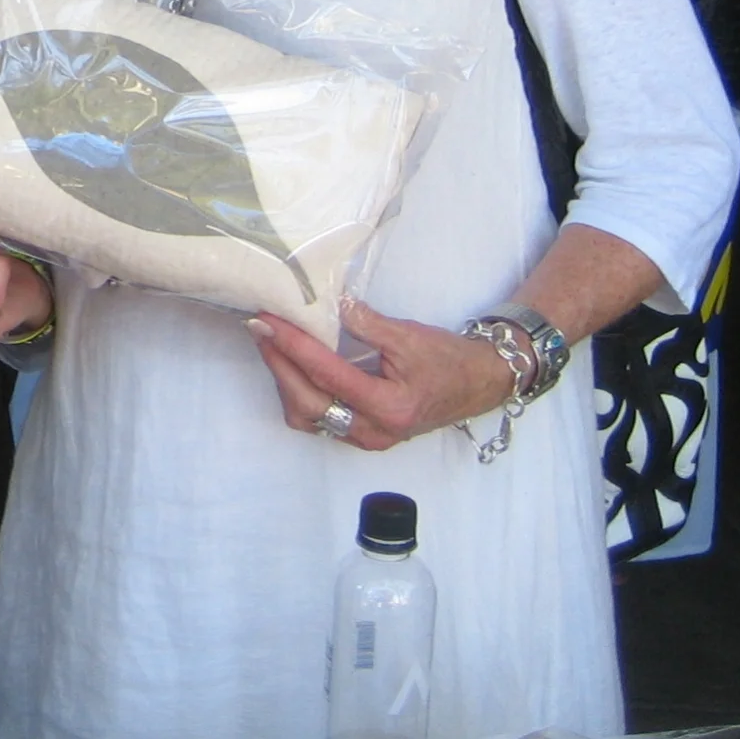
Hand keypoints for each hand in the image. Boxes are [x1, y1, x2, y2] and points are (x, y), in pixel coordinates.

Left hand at [246, 298, 514, 450]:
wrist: (478, 384)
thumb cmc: (448, 360)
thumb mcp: (409, 335)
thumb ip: (365, 322)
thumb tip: (329, 301)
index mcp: (388, 407)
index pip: (327, 375)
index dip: (293, 346)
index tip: (268, 322)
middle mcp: (373, 431)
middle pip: (308, 404)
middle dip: (279, 365)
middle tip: (260, 329)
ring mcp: (367, 437)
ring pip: (309, 417)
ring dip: (286, 381)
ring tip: (273, 343)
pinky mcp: (363, 433)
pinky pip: (320, 419)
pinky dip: (301, 392)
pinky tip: (293, 365)